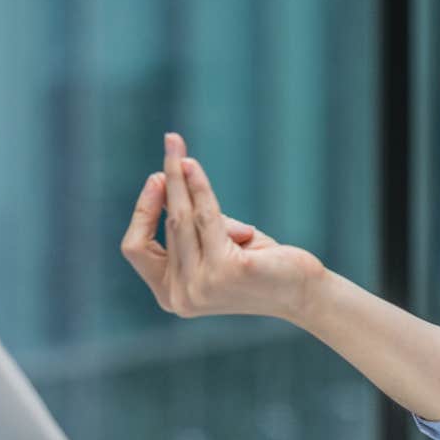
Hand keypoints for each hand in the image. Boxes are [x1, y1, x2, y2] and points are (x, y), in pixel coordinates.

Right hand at [118, 132, 325, 320]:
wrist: (303, 292)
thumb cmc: (261, 266)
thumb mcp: (219, 244)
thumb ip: (196, 223)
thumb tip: (176, 181)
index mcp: (171, 295)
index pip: (136, 248)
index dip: (142, 212)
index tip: (156, 179)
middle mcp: (181, 296)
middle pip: (164, 226)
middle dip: (167, 182)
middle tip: (171, 143)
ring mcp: (202, 286)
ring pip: (182, 219)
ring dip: (179, 178)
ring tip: (176, 144)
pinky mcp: (226, 271)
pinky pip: (207, 217)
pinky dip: (198, 187)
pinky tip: (191, 166)